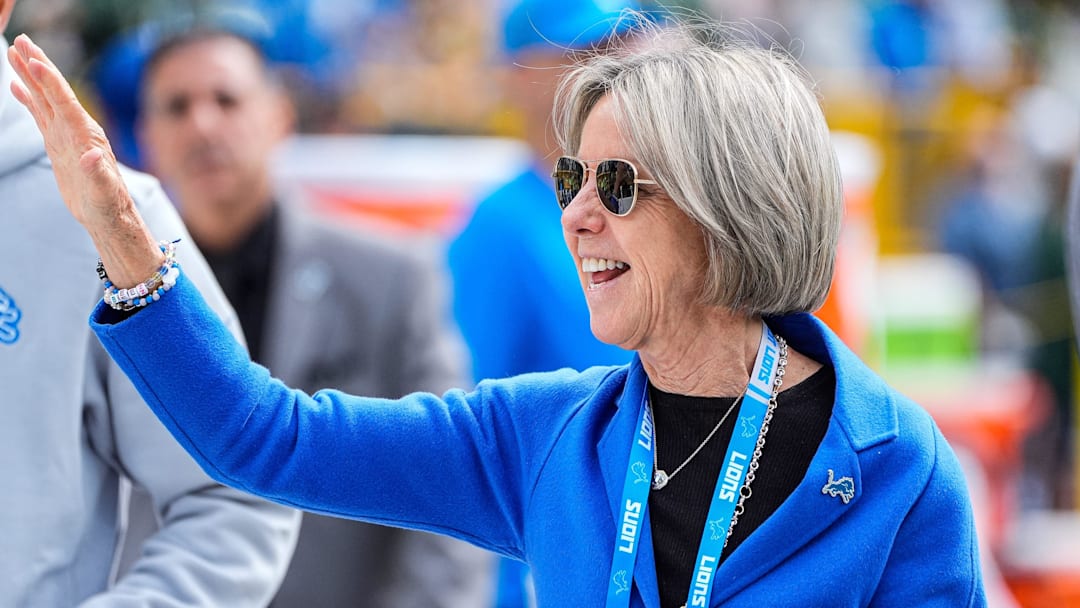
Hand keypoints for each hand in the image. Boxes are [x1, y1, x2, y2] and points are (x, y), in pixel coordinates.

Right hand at [7, 35, 162, 285]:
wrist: (107, 216)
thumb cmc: (108, 205)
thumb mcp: (103, 190)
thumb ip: (97, 172)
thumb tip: (92, 156)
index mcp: (86, 135)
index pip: (65, 102)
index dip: (50, 80)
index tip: (34, 58)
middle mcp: (77, 129)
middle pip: (54, 91)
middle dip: (38, 65)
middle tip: (21, 41)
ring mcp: (67, 135)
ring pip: (44, 98)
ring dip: (30, 75)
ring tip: (13, 52)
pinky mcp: (59, 144)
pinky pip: (40, 114)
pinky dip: (28, 97)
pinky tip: (15, 85)